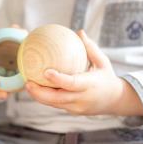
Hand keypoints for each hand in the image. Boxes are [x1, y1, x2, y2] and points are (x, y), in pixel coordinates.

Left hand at [25, 30, 142, 115]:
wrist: (115, 101)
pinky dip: (46, 98)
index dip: (58, 79)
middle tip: (27, 83)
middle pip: (58, 98)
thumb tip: (79, 32)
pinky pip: (57, 104)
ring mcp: (77, 107)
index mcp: (90, 85)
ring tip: (28, 86)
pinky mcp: (74, 111)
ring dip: (39, 96)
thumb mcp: (103, 62)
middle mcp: (82, 98)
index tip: (45, 72)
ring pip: (54, 104)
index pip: (72, 83)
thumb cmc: (107, 78)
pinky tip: (38, 90)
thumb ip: (91, 48)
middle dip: (40, 93)